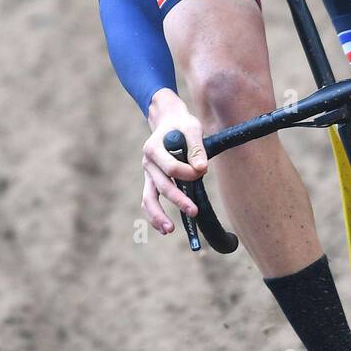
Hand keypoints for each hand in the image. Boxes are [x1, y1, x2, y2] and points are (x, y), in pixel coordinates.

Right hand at [141, 89, 206, 234]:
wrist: (168, 121)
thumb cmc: (182, 125)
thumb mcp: (192, 128)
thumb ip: (196, 148)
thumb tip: (201, 169)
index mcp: (154, 148)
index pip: (171, 167)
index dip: (187, 173)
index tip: (201, 171)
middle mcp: (148, 162)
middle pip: (162, 185)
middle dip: (178, 199)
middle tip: (194, 211)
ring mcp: (148, 173)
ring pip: (149, 198)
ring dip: (158, 215)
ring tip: (169, 230)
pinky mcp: (152, 181)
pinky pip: (149, 200)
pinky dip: (154, 215)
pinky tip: (164, 227)